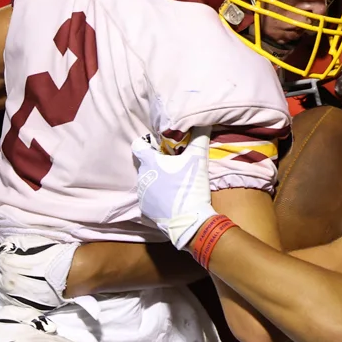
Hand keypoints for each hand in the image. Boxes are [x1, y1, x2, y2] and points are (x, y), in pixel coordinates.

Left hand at [0, 241, 77, 310]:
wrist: (70, 274)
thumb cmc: (52, 255)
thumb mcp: (32, 242)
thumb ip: (14, 244)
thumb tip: (6, 248)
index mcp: (6, 263)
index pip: (0, 260)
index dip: (9, 258)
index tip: (17, 258)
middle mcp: (6, 281)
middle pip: (0, 275)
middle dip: (7, 272)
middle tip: (20, 270)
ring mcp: (12, 296)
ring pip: (3, 289)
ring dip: (9, 285)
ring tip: (23, 282)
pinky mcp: (20, 306)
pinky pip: (9, 301)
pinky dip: (13, 296)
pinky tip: (23, 292)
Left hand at [131, 132, 215, 248]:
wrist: (189, 221)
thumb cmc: (190, 186)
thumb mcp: (197, 159)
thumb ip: (199, 137)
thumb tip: (202, 121)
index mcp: (149, 162)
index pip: (139, 145)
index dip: (149, 143)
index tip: (162, 147)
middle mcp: (141, 177)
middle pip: (146, 164)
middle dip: (158, 163)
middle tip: (175, 166)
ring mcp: (141, 194)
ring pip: (147, 181)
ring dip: (158, 180)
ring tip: (174, 184)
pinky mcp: (145, 209)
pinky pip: (150, 197)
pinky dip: (158, 196)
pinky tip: (171, 199)